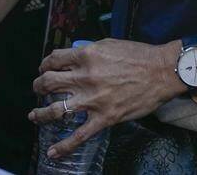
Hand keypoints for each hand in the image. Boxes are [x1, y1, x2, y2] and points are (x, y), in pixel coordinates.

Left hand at [29, 38, 183, 160]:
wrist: (162, 72)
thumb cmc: (139, 56)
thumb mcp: (110, 45)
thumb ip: (89, 52)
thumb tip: (75, 58)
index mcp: (86, 56)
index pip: (54, 59)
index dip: (45, 64)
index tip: (45, 68)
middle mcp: (85, 78)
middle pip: (49, 83)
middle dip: (38, 86)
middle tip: (38, 89)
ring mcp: (93, 100)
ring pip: (56, 110)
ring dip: (40, 113)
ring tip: (35, 115)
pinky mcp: (104, 118)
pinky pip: (79, 135)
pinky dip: (63, 146)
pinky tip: (53, 152)